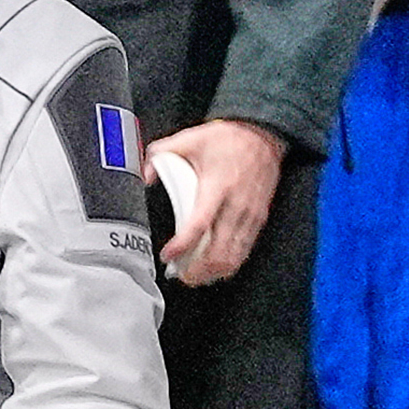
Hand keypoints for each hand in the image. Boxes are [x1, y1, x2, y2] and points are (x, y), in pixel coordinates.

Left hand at [147, 120, 283, 283]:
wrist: (262, 134)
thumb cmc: (227, 139)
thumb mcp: (189, 139)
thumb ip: (161, 154)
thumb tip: (145, 175)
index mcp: (217, 186)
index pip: (199, 224)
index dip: (183, 245)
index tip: (168, 255)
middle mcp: (236, 204)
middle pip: (219, 251)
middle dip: (198, 270)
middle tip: (179, 273)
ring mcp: (250, 214)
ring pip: (234, 256)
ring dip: (212, 271)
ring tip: (193, 275)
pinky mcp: (258, 218)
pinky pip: (245, 250)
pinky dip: (229, 264)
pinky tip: (214, 267)